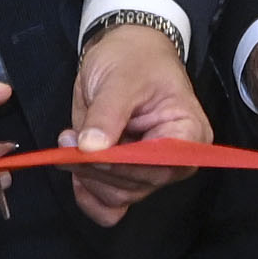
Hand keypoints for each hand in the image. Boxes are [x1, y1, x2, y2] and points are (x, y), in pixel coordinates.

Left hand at [61, 18, 205, 229]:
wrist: (125, 53)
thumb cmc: (134, 59)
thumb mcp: (121, 78)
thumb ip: (107, 114)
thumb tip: (91, 147)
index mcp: (189, 134)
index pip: (163, 164)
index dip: (126, 164)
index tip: (93, 151)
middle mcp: (173, 161)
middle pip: (137, 185)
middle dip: (98, 167)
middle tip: (68, 140)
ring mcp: (148, 172)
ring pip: (117, 196)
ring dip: (86, 175)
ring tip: (68, 141)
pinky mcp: (124, 177)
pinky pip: (109, 206)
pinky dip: (88, 195)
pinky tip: (74, 170)